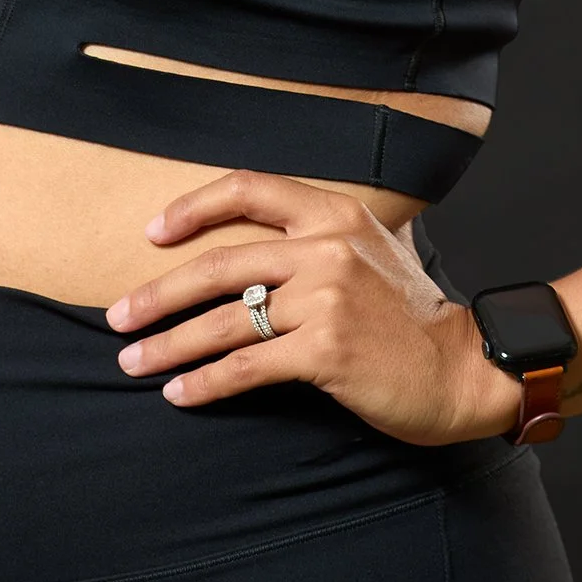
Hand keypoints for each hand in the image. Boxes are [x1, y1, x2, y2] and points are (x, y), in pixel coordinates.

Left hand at [105, 169, 523, 446]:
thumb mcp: (370, 251)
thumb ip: (319, 238)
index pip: (249, 189)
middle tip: (118, 316)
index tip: (153, 233)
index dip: (194, 208)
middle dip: (158, 293)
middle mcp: (327, 247)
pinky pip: (247, 365)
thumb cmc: (411, 316)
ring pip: (224, 320)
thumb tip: (254, 249)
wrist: (463, 368)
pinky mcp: (325, 349)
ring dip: (168, 343)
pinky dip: (205, 381)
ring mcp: (326, 298)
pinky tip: (178, 392)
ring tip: (132, 360)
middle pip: (220, 263)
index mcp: (334, 213)